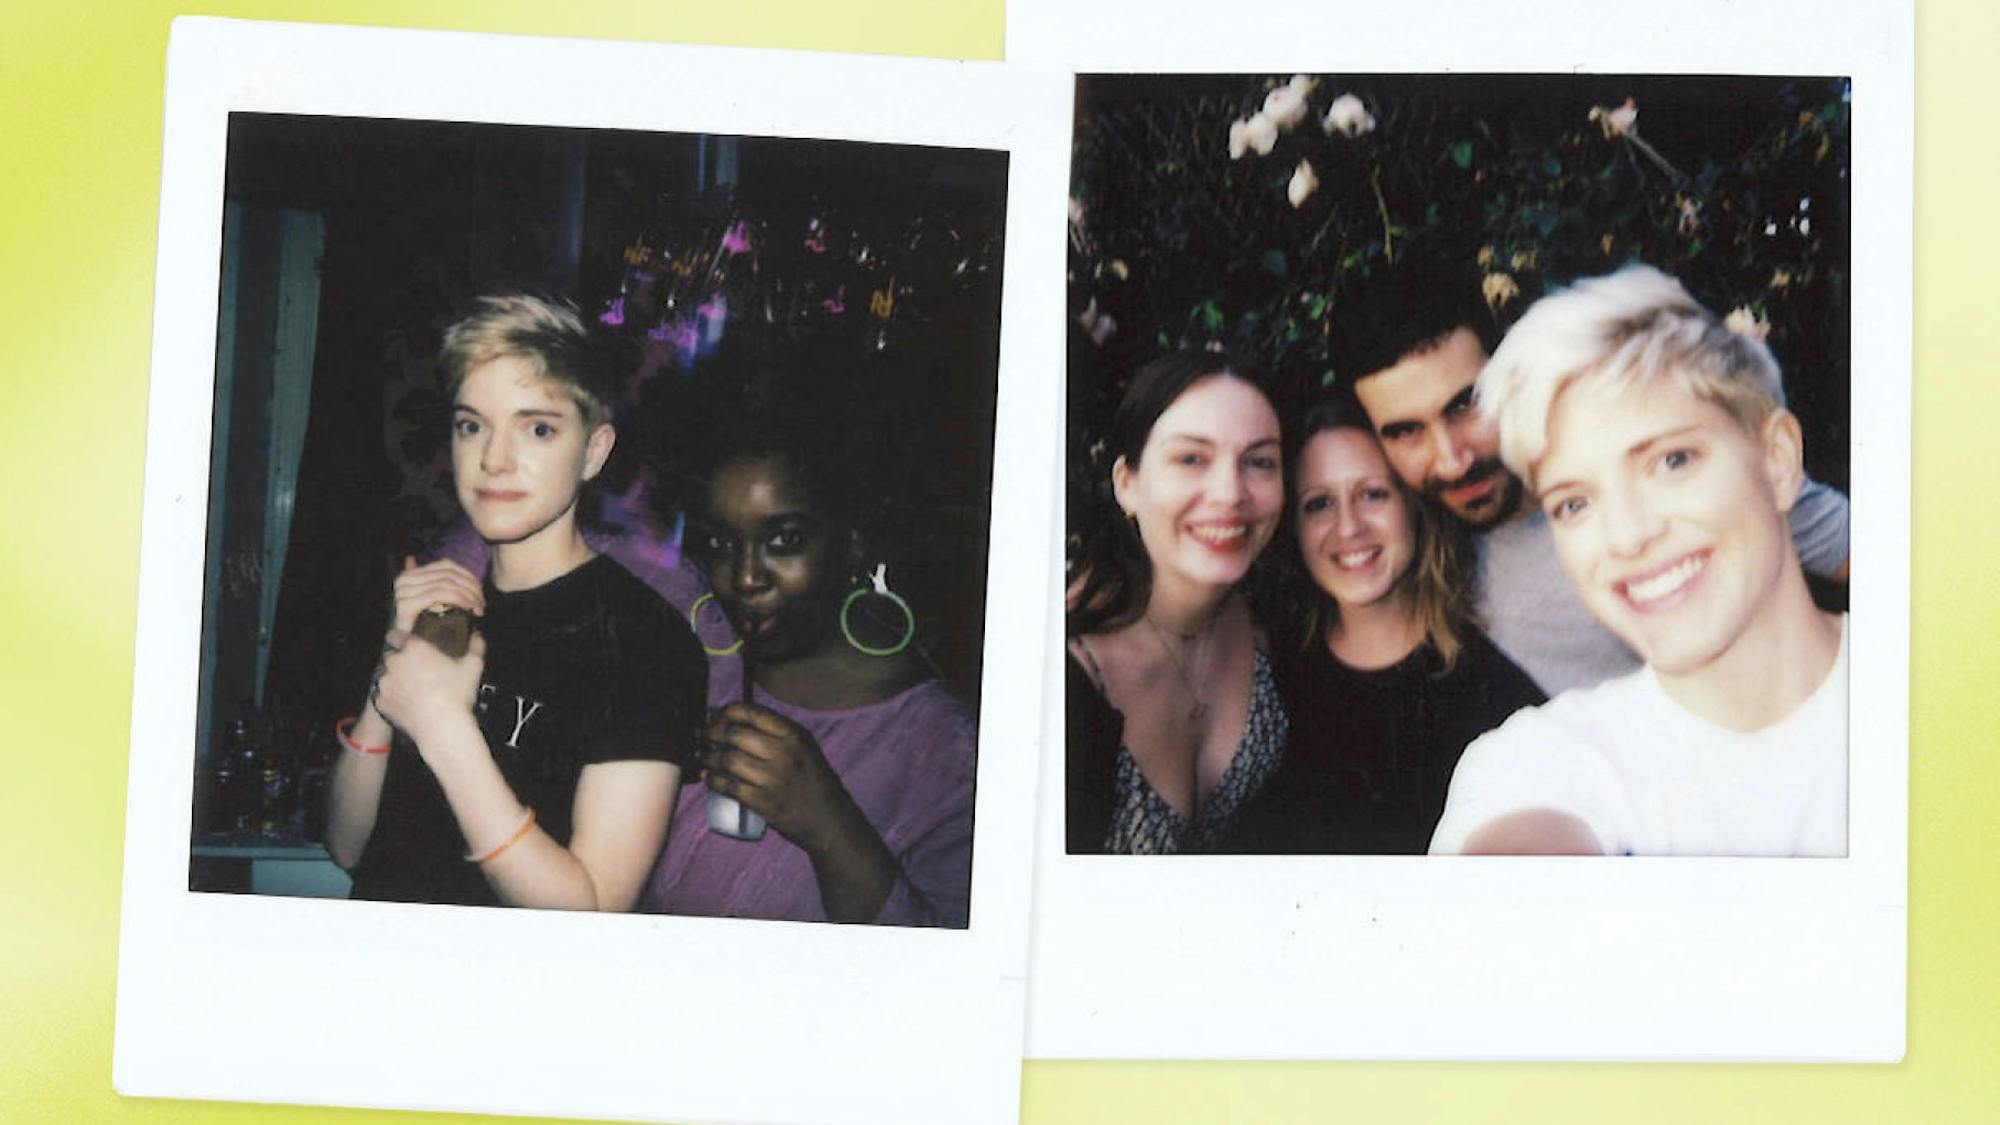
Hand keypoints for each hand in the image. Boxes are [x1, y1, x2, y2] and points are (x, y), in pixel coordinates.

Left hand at [373, 626, 487, 753]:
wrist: (442, 728)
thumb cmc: (457, 695)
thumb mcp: (473, 666)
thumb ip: (475, 646)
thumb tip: (477, 636)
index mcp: (414, 648)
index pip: (397, 634)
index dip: (402, 639)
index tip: (410, 646)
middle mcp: (395, 662)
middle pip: (393, 656)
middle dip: (402, 661)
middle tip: (419, 671)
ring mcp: (385, 682)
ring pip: (387, 676)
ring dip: (397, 680)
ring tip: (416, 691)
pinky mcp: (381, 701)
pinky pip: (385, 696)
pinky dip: (394, 698)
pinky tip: (410, 704)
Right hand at [388, 555, 484, 637]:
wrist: (405, 648)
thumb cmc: (420, 626)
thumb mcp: (427, 601)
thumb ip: (427, 581)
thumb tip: (414, 559)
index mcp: (410, 575)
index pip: (447, 565)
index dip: (468, 576)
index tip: (480, 592)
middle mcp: (404, 580)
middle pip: (448, 574)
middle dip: (471, 588)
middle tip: (482, 604)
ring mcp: (403, 591)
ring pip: (446, 583)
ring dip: (468, 594)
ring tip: (478, 608)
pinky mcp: (406, 604)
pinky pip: (438, 594)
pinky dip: (458, 598)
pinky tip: (469, 607)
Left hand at [702, 703, 862, 855]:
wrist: (829, 820)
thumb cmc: (814, 781)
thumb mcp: (805, 748)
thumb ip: (777, 734)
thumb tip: (736, 721)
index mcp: (795, 735)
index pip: (753, 712)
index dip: (727, 712)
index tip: (716, 718)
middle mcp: (784, 753)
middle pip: (735, 734)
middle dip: (712, 733)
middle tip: (704, 738)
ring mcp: (774, 779)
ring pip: (728, 760)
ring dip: (708, 757)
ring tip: (703, 757)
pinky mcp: (764, 803)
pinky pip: (729, 786)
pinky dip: (713, 780)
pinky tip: (709, 777)